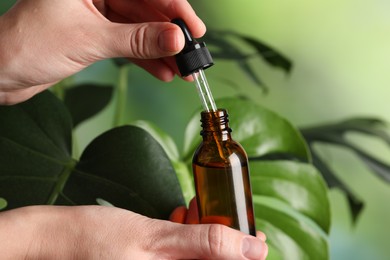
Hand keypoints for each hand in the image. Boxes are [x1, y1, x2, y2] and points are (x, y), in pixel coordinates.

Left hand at [0, 0, 205, 103]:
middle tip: (191, 56)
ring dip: (162, 52)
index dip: (174, 7)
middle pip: (146, 10)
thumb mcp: (90, 39)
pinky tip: (162, 73)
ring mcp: (97, 15)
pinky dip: (145, 60)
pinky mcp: (96, 36)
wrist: (2, 73)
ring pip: (139, 30)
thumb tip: (175, 39)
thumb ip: (136, 39)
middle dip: (170, 36)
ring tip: (182, 71)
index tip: (193, 29)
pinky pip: (128, 45)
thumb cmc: (28, 45)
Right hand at [0, 205, 266, 258]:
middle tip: (222, 212)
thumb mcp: (155, 238)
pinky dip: (184, 235)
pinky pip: (178, 255)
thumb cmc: (97, 239)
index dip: (248, 255)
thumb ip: (205, 242)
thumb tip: (252, 247)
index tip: (255, 233)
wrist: (56, 239)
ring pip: (197, 256)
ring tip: (197, 208)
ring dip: (203, 231)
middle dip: (222, 237)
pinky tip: (180, 215)